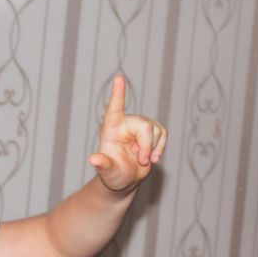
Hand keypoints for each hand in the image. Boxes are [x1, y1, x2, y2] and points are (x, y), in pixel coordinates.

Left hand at [90, 74, 167, 192]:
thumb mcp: (107, 172)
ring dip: (153, 149)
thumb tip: (93, 159)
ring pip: (156, 130)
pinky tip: (153, 158)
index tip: (119, 78)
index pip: (114, 108)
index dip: (118, 94)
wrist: (125, 178)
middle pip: (145, 126)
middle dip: (147, 146)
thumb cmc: (113, 174)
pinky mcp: (152, 131)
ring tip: (143, 161)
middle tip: (143, 161)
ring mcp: (140, 126)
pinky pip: (163, 134)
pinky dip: (161, 148)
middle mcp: (125, 123)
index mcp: (111, 128)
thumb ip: (103, 165)